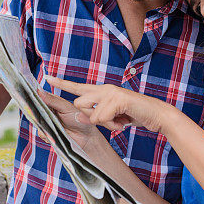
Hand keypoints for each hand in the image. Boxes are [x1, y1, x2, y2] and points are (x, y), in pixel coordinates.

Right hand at [37, 89, 102, 153]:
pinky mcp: (48, 134)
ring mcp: (48, 123)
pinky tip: (54, 133)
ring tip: (52, 124)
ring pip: (36, 121)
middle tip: (40, 111)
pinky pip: (41, 132)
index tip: (29, 96)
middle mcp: (49, 111)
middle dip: (35, 110)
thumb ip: (52, 100)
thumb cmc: (79, 119)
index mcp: (53, 101)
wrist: (86, 137)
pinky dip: (46, 133)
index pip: (40, 97)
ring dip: (42, 123)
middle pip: (35, 109)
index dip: (34, 96)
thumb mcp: (66, 107)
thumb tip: (39, 91)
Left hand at [45, 76, 169, 132]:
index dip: (62, 84)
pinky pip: (102, 118)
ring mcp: (110, 92)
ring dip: (104, 123)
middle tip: (111, 122)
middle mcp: (104, 89)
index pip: (78, 87)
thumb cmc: (134, 115)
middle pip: (79, 103)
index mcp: (101, 91)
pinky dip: (112, 125)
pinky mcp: (117, 99)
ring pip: (90, 113)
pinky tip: (124, 122)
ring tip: (119, 121)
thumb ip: (97, 116)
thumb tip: (84, 118)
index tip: (47, 78)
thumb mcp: (112, 117)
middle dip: (91, 117)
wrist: (156, 114)